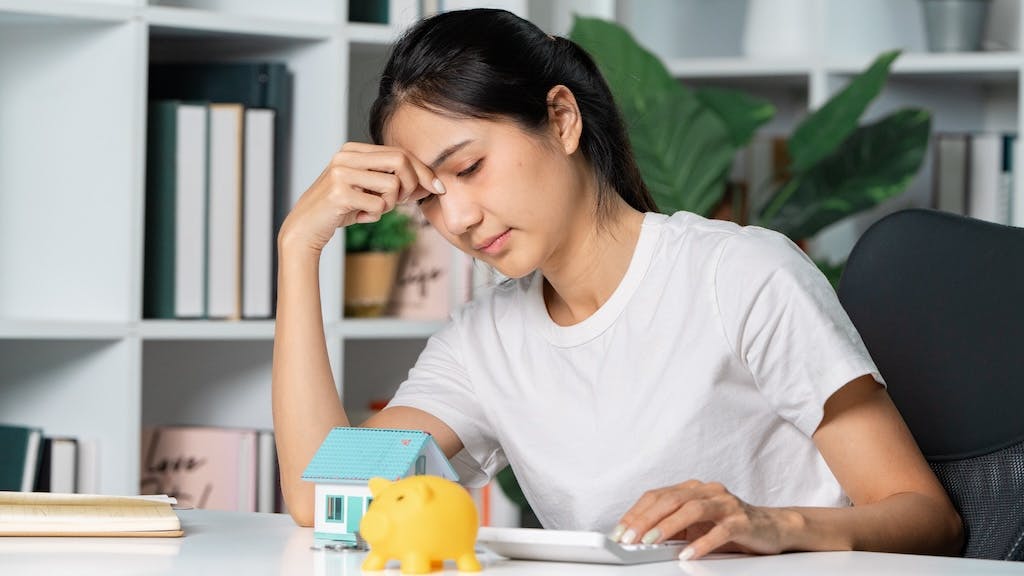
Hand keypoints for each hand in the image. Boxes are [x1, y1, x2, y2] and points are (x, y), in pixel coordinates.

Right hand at [278, 142, 443, 255]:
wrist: (305, 228)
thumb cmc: (340, 209)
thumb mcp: (368, 190)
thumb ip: (392, 181)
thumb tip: (430, 183)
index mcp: (353, 149)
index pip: (399, 153)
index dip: (423, 170)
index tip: (438, 188)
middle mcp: (346, 156)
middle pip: (400, 161)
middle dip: (413, 184)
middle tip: (404, 201)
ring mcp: (341, 172)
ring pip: (392, 185)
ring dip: (389, 204)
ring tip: (372, 210)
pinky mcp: (339, 193)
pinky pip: (379, 205)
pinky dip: (375, 216)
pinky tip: (360, 217)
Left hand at [610, 480, 797, 559]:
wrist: (772, 527)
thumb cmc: (729, 526)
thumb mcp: (696, 525)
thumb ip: (673, 527)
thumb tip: (640, 539)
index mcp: (693, 489)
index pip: (657, 496)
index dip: (636, 513)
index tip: (620, 531)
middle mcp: (708, 491)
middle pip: (670, 500)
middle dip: (646, 519)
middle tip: (629, 538)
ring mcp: (726, 504)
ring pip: (692, 509)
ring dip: (668, 527)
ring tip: (651, 542)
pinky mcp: (742, 521)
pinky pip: (719, 531)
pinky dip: (701, 543)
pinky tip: (687, 554)